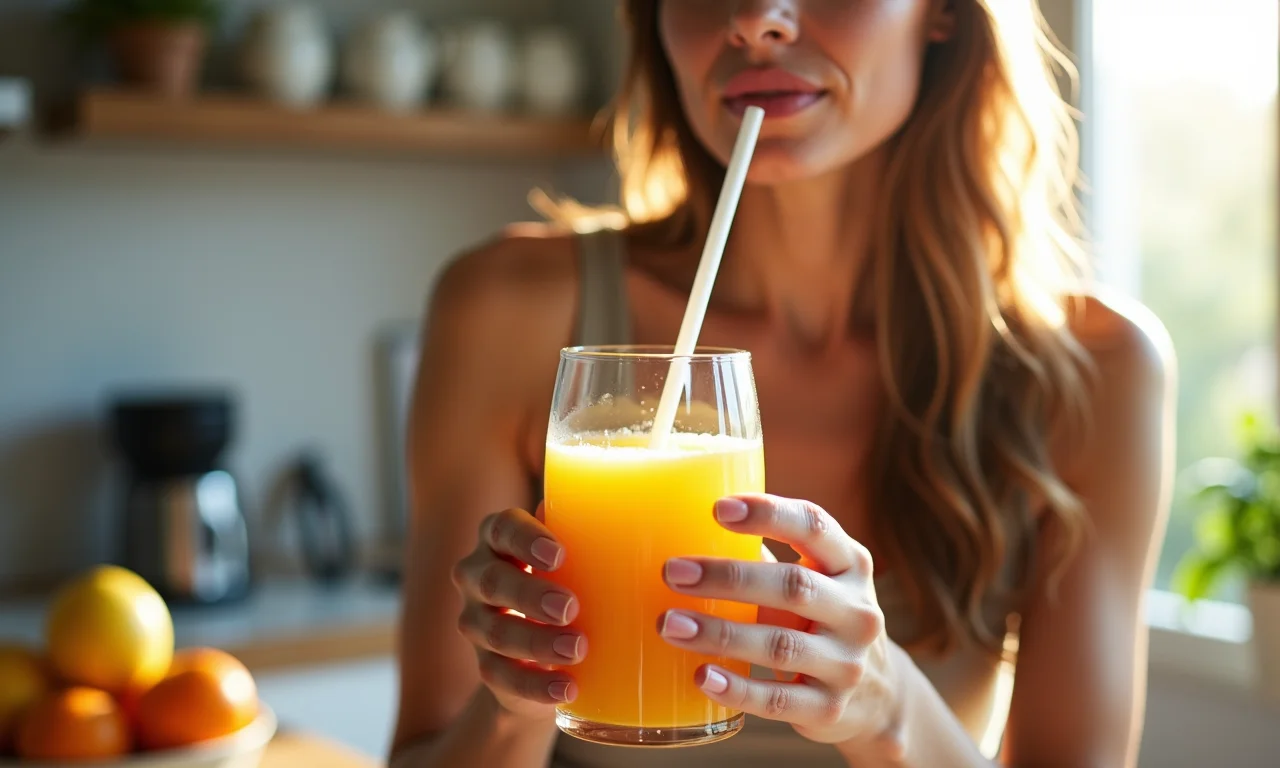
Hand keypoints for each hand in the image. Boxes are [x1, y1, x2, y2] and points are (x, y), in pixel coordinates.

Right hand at [451, 506, 585, 720]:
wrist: (543, 653)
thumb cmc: (565, 584)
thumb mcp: (577, 561)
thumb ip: (587, 538)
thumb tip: (620, 517)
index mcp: (499, 539)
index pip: (502, 528)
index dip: (526, 538)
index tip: (558, 555)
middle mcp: (478, 576)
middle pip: (493, 581)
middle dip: (530, 595)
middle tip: (570, 607)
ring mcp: (476, 622)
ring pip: (494, 632)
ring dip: (535, 641)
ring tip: (576, 648)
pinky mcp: (486, 665)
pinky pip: (501, 675)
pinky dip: (535, 684)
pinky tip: (565, 687)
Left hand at [659, 494, 901, 747]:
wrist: (877, 696)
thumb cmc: (820, 620)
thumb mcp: (812, 582)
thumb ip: (764, 560)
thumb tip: (685, 534)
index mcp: (851, 565)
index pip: (815, 527)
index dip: (769, 514)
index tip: (718, 508)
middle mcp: (857, 611)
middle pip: (793, 585)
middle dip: (728, 577)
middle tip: (673, 572)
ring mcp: (847, 663)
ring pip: (780, 645)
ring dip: (720, 634)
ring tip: (670, 624)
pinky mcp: (829, 708)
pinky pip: (777, 699)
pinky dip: (736, 689)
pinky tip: (701, 676)